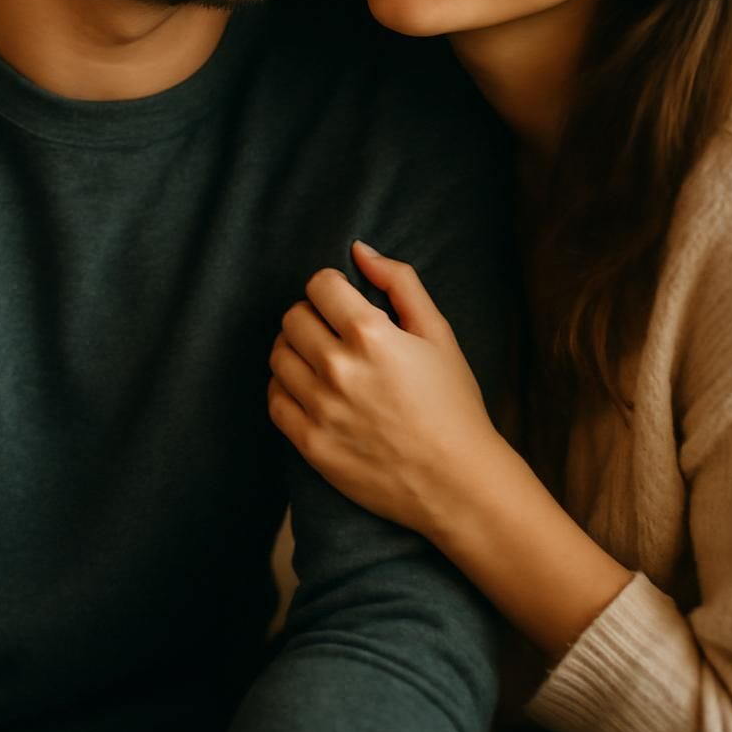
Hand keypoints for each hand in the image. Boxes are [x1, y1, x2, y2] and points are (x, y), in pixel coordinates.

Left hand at [268, 240, 501, 538]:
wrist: (457, 482)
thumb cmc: (452, 404)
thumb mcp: (438, 332)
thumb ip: (400, 282)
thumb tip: (359, 250)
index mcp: (370, 334)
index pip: (318, 285)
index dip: (331, 288)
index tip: (343, 302)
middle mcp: (338, 369)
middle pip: (292, 317)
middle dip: (312, 315)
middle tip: (335, 331)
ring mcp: (321, 409)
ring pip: (279, 356)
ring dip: (296, 350)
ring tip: (322, 360)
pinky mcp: (311, 445)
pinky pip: (275, 400)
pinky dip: (286, 388)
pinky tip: (311, 391)